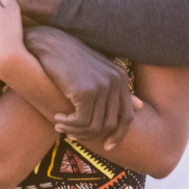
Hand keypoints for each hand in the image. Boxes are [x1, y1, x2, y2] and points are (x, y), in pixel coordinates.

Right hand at [24, 26, 141, 149]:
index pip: (128, 116)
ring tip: (60, 125)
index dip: (118, 134)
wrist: (47, 43)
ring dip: (75, 130)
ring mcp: (102, 86)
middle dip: (90, 134)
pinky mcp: (86, 91)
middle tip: (72, 134)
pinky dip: (68, 125)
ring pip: (95, 126)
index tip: (106, 145)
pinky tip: (57, 118)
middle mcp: (116, 81)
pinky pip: (81, 122)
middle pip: (110, 124)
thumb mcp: (97, 71)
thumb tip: (140, 106)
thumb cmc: (69, 58)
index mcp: (121, 77)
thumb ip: (117, 89)